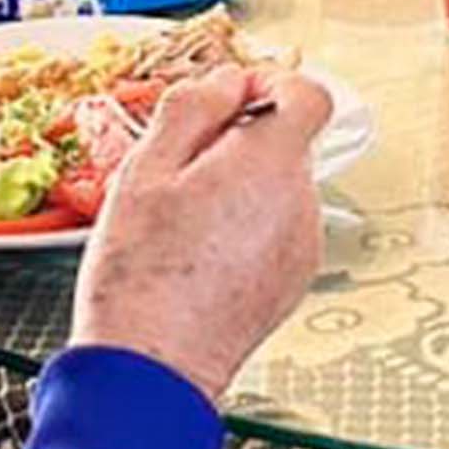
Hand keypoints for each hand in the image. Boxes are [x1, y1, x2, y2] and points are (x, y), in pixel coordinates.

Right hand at [67, 69, 335, 388]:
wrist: (151, 369)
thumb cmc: (140, 274)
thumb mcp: (144, 170)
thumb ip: (193, 107)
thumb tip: (227, 79)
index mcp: (270, 165)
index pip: (308, 93)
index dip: (269, 82)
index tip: (230, 96)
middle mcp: (301, 203)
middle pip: (284, 143)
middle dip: (236, 142)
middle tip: (175, 171)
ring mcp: (303, 245)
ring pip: (276, 188)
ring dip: (237, 187)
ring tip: (179, 223)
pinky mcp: (293, 280)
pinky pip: (275, 229)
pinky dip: (244, 227)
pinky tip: (196, 255)